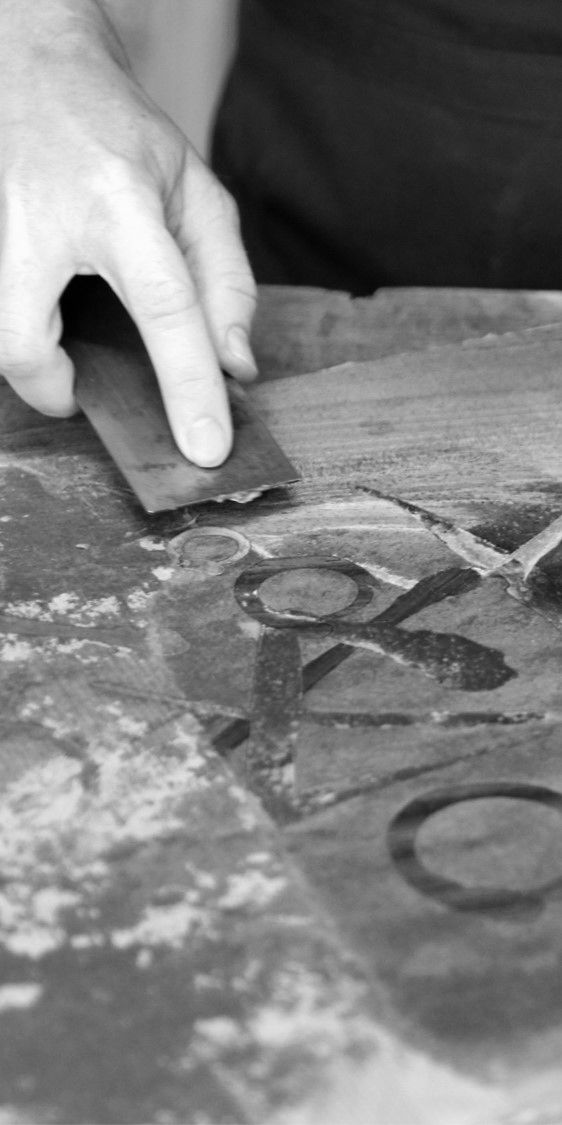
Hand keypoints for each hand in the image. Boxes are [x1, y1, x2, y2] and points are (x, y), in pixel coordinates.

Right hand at [0, 0, 256, 465]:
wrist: (36, 72)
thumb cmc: (123, 137)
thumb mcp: (197, 194)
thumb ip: (226, 284)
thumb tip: (234, 369)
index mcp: (118, 201)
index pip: (162, 307)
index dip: (186, 387)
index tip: (204, 449)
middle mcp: (40, 218)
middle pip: (25, 344)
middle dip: (51, 390)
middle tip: (81, 388)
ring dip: (33, 360)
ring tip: (67, 337)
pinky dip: (22, 331)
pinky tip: (49, 307)